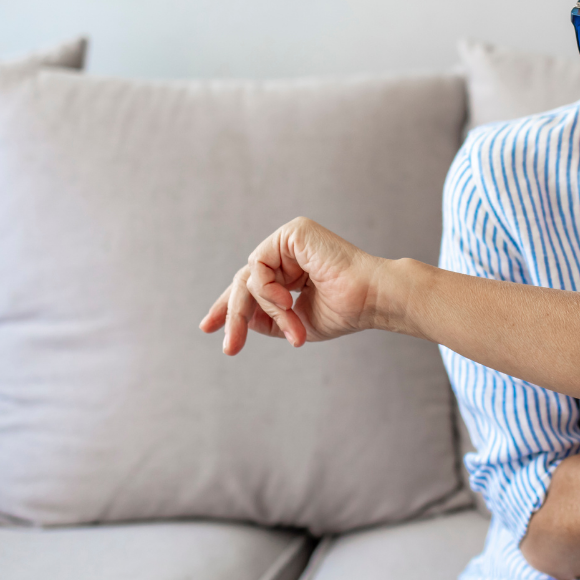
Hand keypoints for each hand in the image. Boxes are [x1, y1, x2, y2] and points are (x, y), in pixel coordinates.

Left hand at [199, 217, 383, 354]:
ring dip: (266, 310)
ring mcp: (290, 239)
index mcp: (293, 268)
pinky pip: (259, 267)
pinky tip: (288, 302)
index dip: (230, 307)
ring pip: (250, 279)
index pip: (253, 285)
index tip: (208, 328)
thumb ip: (267, 318)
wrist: (371, 300)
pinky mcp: (293, 233)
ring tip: (292, 329)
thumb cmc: (345, 311)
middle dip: (235, 315)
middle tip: (230, 347)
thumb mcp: (295, 322)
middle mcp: (289, 250)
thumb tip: (240, 317)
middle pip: (246, 282)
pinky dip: (268, 292)